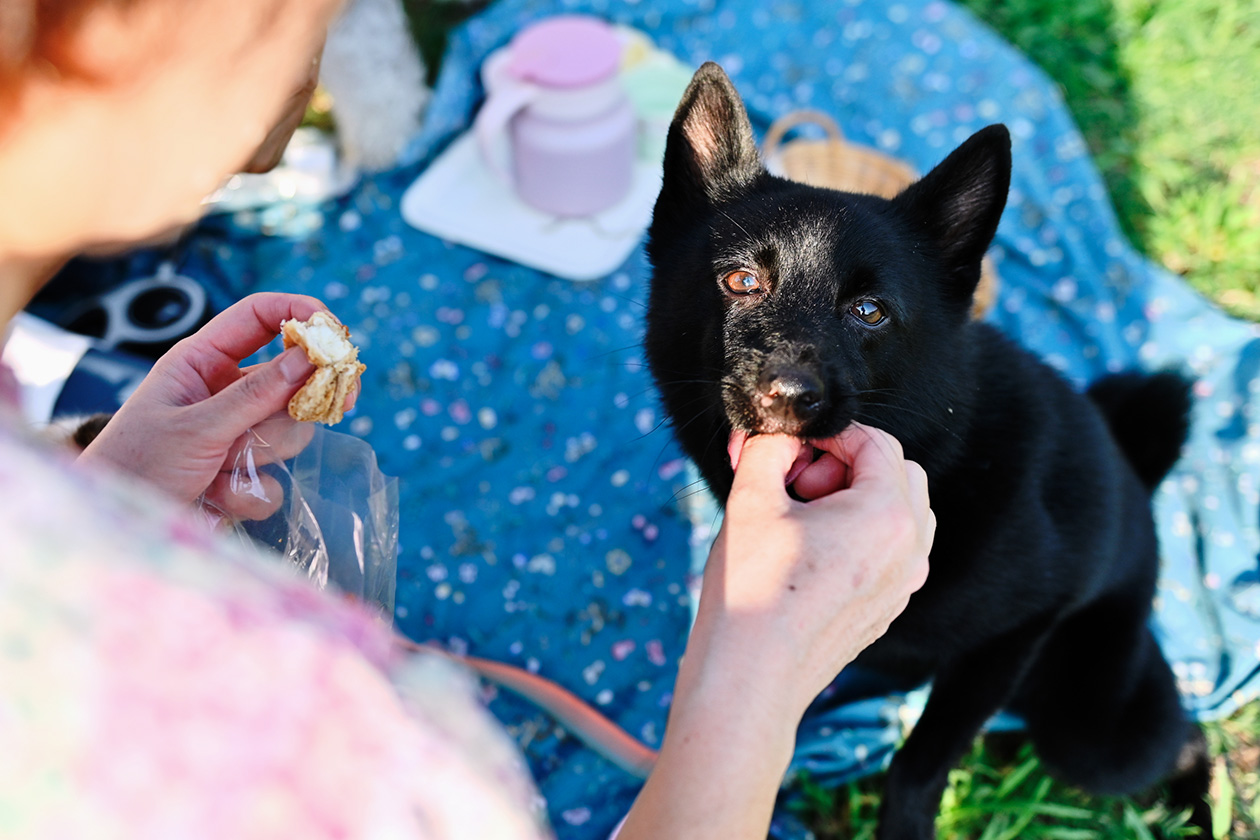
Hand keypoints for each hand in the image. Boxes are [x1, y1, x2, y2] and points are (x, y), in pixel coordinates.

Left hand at [79, 293, 353, 518]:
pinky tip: (217, 496)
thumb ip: (256, 395)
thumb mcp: (196, 426)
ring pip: (292, 429)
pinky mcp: (246, 472)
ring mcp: (240, 432)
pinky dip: (252, 490)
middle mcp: (226, 391)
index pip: (261, 316)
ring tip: (224, 468)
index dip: (300, 313)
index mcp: (203, 361)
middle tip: (341, 402)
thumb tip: (309, 357)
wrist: (116, 531)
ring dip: (265, 452)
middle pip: (292, 378)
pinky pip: (279, 477)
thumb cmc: (136, 465)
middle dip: (302, 400)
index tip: (335, 332)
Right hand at [695, 424, 933, 718]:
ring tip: (802, 519)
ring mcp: (904, 584)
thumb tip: (778, 431)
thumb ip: (769, 448)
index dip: (829, 436)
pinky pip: (891, 550)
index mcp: (888, 515)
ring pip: (900, 512)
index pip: (876, 442)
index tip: (790, 450)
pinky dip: (860, 534)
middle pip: (898, 473)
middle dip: (847, 465)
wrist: (751, 677)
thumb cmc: (751, 590)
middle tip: (796, 485)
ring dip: (857, 498)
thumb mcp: (751, 499)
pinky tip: (808, 553)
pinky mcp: (889, 608)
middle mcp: (911, 549)